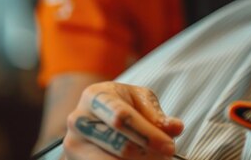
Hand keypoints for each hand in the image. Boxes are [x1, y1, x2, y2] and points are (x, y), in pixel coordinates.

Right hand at [63, 81, 183, 158]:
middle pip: (119, 145)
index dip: (148, 134)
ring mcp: (74, 145)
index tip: (169, 146)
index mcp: (95, 96)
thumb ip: (156, 114)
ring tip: (156, 158)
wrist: (95, 115)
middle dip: (148, 154)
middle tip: (167, 155)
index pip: (122, 118)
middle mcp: (78, 120)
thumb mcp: (140, 100)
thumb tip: (176, 128)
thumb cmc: (122, 103)